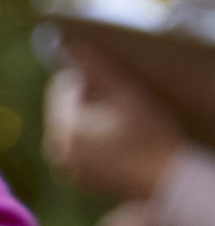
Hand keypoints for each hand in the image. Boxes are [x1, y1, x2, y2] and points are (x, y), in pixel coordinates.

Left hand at [45, 61, 186, 203]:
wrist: (168, 181)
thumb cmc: (153, 135)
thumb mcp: (128, 95)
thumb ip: (97, 69)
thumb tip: (68, 45)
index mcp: (63, 128)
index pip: (61, 87)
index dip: (89, 80)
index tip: (117, 89)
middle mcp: (56, 150)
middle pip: (64, 109)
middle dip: (88, 101)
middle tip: (123, 108)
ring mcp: (65, 167)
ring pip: (71, 128)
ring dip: (91, 120)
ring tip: (123, 126)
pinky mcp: (78, 179)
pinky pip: (78, 149)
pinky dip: (92, 141)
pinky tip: (120, 143)